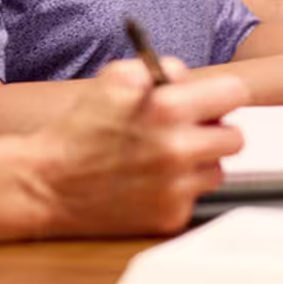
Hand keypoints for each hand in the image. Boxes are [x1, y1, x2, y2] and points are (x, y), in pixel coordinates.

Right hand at [28, 59, 245, 237]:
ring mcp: (177, 188)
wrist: (47, 184)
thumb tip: (186, 77)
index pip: (235, 94)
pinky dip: (179, 189)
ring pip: (217, 170)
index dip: (220, 94)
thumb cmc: (80, 128)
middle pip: (235, 138)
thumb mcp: (113, 78)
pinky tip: (150, 181)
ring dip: (199, 162)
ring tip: (165, 157)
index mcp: (168, 109)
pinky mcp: (170, 217)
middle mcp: (179, 150)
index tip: (209, 101)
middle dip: (213, 130)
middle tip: (187, 130)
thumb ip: (158, 67)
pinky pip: (194, 197)